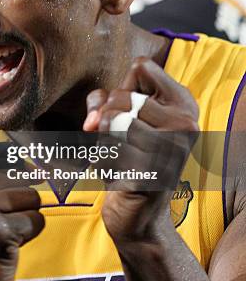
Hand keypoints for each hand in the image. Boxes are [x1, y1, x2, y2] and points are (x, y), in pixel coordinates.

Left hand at [83, 57, 198, 245]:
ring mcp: (173, 148)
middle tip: (118, 144)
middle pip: (119, 96)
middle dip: (105, 120)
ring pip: (110, 122)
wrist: (137, 214)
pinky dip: (101, 163)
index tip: (128, 113)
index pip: (141, 66)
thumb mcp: (118, 119)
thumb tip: (94, 121)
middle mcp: (185, 122)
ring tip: (120, 160)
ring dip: (103, 144)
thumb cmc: (126, 159)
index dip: (122, 87)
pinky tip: (118, 176)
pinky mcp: (154, 172)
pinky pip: (106, 150)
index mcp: (183, 102)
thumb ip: (102, 102)